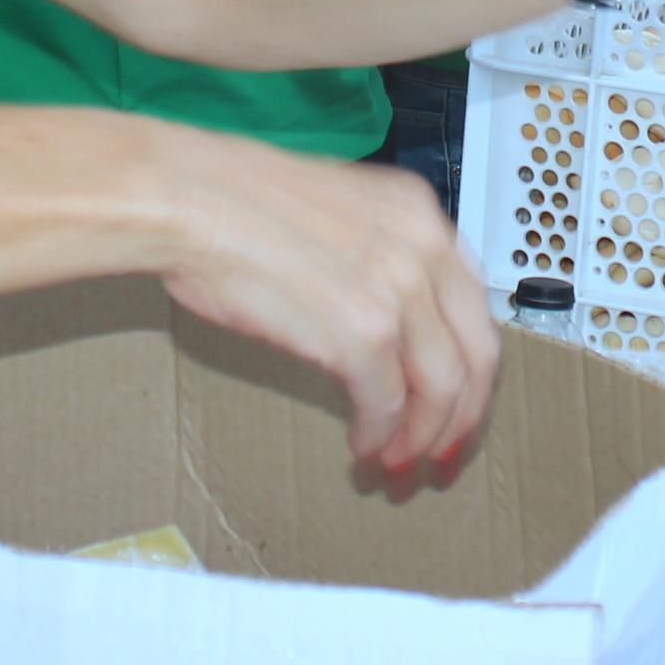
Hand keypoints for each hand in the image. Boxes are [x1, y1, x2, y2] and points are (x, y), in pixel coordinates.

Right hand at [152, 137, 500, 480]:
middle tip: (444, 454)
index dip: (471, 366)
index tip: (460, 400)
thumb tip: (388, 319)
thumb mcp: (338, 211)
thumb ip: (378, 255)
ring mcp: (398, 291)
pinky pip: (388, 405)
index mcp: (420, 213)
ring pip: (440, 389)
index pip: (474, 305)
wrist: (188, 199)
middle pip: (476, 354)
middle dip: (463, 417)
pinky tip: (363, 449)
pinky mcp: (362, 333)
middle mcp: (425, 248)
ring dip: (422, 439)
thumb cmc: (233, 201)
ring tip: (397, 465)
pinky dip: (379, 437)